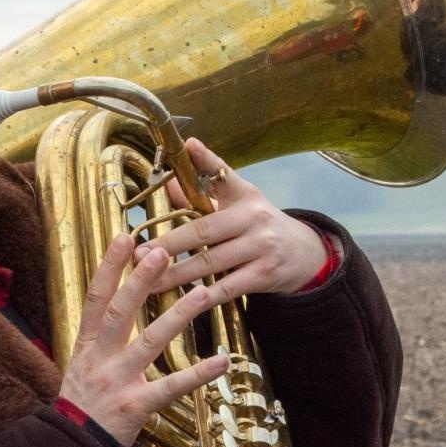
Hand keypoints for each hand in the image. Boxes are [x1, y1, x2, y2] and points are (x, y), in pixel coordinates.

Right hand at [58, 235, 230, 446]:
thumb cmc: (81, 404)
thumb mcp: (80, 365)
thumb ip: (98, 336)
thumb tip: (115, 301)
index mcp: (86, 345)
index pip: (95, 297)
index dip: (109, 267)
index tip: (124, 237)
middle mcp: (99, 358)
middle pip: (119, 312)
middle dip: (140, 280)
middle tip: (162, 252)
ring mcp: (117, 381)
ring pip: (149, 342)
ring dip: (178, 316)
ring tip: (203, 293)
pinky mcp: (135, 406)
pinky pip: (171, 386)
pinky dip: (198, 374)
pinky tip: (222, 361)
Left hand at [135, 138, 327, 296]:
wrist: (305, 254)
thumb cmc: (259, 227)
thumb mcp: (238, 205)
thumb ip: (204, 195)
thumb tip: (168, 183)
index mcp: (244, 195)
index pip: (223, 173)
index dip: (206, 159)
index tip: (189, 145)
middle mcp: (253, 217)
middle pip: (203, 230)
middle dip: (168, 244)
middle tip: (140, 254)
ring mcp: (261, 246)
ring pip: (210, 262)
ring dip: (176, 274)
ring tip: (148, 281)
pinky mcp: (265, 274)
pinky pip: (227, 287)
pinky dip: (202, 296)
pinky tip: (181, 301)